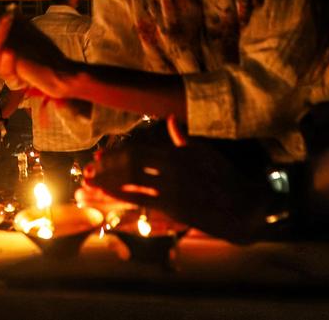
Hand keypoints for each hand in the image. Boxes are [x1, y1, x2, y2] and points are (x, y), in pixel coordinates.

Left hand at [84, 138, 273, 243]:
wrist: (242, 205)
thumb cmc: (224, 176)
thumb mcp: (205, 152)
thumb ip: (183, 138)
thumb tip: (171, 120)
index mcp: (177, 153)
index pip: (138, 150)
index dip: (115, 153)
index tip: (98, 155)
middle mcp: (170, 170)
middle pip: (128, 165)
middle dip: (105, 167)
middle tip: (88, 170)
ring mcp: (171, 190)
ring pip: (130, 184)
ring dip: (105, 184)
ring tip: (87, 185)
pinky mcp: (173, 208)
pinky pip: (140, 201)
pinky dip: (120, 198)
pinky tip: (107, 198)